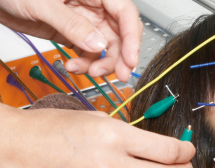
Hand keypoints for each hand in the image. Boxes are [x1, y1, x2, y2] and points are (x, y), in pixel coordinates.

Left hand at [0, 0, 142, 80]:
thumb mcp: (44, 3)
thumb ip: (73, 24)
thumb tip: (98, 44)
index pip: (125, 14)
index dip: (132, 38)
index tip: (130, 61)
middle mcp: (95, 8)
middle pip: (120, 35)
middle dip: (120, 57)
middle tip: (118, 76)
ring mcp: (86, 23)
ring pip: (105, 48)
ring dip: (100, 64)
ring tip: (88, 72)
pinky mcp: (75, 35)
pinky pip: (88, 53)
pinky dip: (84, 64)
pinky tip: (73, 66)